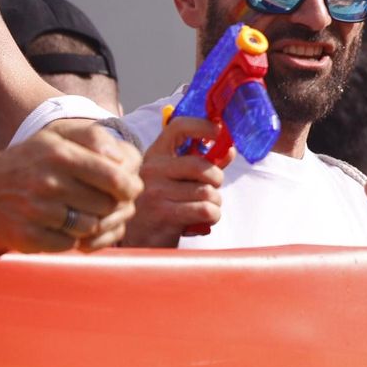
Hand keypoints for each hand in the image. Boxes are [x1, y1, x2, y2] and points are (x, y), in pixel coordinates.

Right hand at [0, 125, 142, 252]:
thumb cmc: (33, 160)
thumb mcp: (58, 137)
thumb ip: (94, 138)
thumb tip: (120, 158)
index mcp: (61, 156)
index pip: (115, 178)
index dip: (130, 187)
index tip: (129, 190)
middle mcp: (48, 183)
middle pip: (107, 205)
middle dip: (110, 205)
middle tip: (100, 201)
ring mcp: (36, 212)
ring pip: (90, 227)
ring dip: (91, 222)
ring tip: (79, 212)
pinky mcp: (27, 236)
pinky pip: (69, 244)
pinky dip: (71, 238)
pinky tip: (60, 225)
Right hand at [122, 116, 225, 247]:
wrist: (137, 241)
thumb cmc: (161, 205)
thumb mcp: (175, 179)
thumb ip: (201, 163)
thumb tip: (229, 150)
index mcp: (156, 155)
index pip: (178, 127)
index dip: (203, 126)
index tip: (219, 132)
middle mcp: (153, 169)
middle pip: (203, 166)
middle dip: (216, 181)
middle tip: (210, 190)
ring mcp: (155, 191)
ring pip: (208, 191)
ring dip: (214, 203)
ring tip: (202, 209)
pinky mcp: (163, 214)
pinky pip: (206, 210)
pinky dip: (212, 216)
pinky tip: (201, 221)